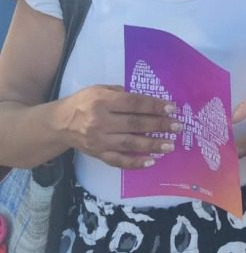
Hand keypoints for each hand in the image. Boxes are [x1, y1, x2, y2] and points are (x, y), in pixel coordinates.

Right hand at [58, 85, 181, 168]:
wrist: (60, 123)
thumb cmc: (84, 102)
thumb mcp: (100, 89)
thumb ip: (122, 93)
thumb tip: (147, 101)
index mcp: (103, 102)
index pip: (134, 104)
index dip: (154, 106)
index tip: (172, 108)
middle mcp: (101, 122)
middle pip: (135, 124)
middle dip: (159, 125)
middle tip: (178, 127)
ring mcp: (100, 141)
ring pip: (130, 144)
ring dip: (152, 145)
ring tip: (170, 145)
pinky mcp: (98, 154)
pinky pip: (119, 161)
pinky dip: (136, 163)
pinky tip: (151, 161)